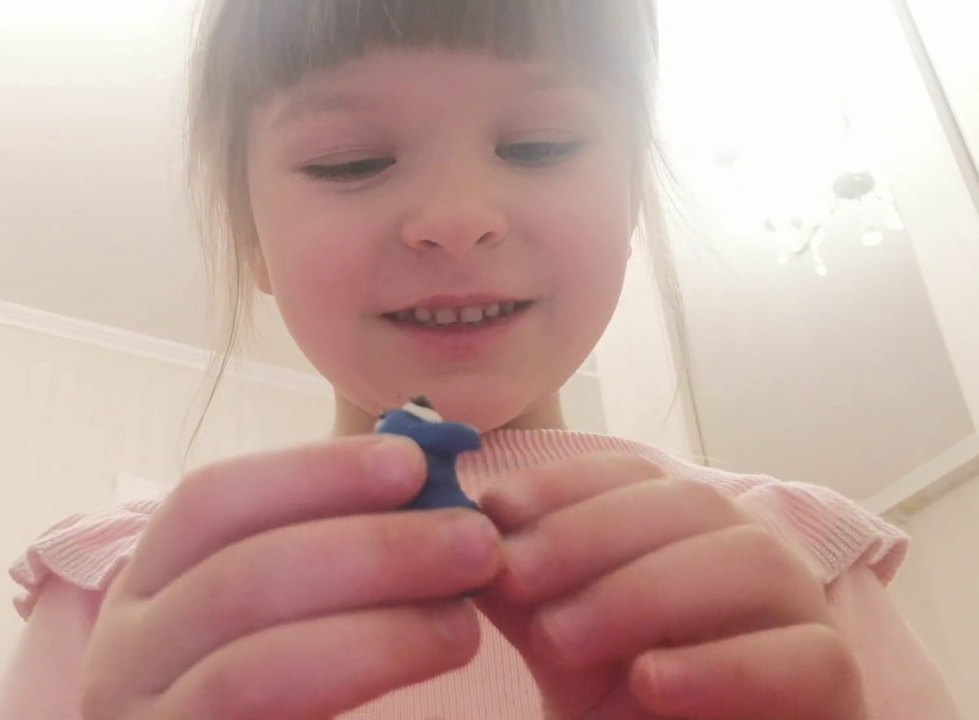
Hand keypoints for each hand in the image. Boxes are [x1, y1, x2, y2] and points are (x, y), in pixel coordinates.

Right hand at [81, 435, 503, 719]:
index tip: (412, 462)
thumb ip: (329, 550)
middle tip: (476, 542)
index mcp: (146, 587)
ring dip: (379, 633)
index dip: (312, 472)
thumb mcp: (278, 609)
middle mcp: (123, 653)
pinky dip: (358, 677)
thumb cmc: (274, 689)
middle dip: (371, 551)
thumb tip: (422, 474)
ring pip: (251, 669)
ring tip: (467, 622)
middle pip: (238, 579)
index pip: (210, 501)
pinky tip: (431, 659)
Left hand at [473, 454, 866, 719]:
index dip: (563, 484)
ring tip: (562, 641)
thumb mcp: (559, 640)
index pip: (633, 474)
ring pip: (749, 562)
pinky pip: (804, 656)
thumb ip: (519, 587)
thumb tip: (460, 522)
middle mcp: (753, 550)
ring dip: (644, 591)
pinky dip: (722, 665)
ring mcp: (804, 611)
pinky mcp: (837, 683)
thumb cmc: (623, 703)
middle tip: (515, 579)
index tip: (495, 509)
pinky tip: (650, 683)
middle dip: (589, 535)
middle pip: (687, 505)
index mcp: (688, 526)